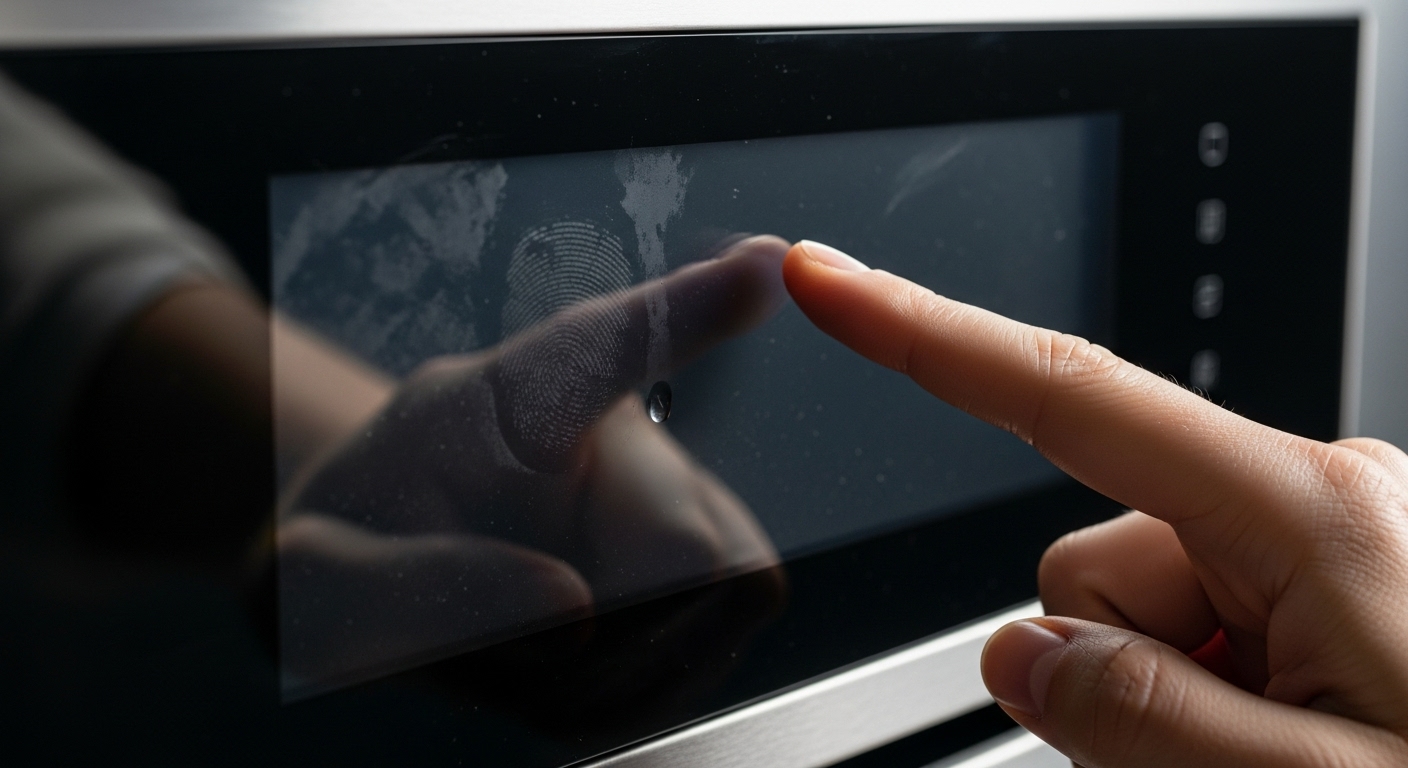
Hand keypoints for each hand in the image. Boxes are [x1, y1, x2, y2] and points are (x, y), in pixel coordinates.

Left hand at [278, 235, 789, 691]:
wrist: (398, 575)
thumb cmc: (358, 551)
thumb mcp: (314, 578)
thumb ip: (408, 590)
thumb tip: (570, 609)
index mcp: (508, 402)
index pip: (602, 348)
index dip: (687, 310)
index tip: (764, 263)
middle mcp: (618, 442)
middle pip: (684, 551)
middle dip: (596, 624)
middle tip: (502, 626)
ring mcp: (678, 515)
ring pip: (712, 614)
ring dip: (605, 672)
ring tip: (524, 638)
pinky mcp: (712, 588)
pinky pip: (706, 664)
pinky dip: (630, 694)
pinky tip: (571, 663)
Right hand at [784, 240, 1407, 765]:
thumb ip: (1137, 724)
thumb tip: (1024, 657)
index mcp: (1315, 513)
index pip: (1067, 398)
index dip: (924, 336)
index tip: (827, 282)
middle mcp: (1321, 495)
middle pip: (1091, 556)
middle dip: (1120, 668)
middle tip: (1224, 763)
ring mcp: (1330, 535)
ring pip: (1138, 607)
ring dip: (1170, 697)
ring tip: (1279, 761)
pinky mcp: (1336, 575)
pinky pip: (1197, 624)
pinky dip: (1208, 697)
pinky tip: (1290, 743)